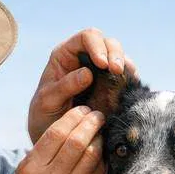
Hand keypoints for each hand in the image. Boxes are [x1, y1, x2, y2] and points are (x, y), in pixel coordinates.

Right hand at [3, 106, 105, 173]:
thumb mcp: (23, 173)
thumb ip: (42, 151)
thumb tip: (67, 125)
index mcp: (33, 169)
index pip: (57, 133)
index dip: (73, 117)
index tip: (81, 110)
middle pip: (78, 141)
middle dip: (91, 122)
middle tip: (97, 114)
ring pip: (92, 155)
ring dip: (99, 138)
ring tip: (100, 130)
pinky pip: (98, 173)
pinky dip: (101, 158)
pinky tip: (101, 151)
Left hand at [27, 28, 135, 144]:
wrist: (53, 136)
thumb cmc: (44, 114)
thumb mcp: (47, 101)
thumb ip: (64, 86)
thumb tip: (88, 74)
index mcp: (66, 54)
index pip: (86, 37)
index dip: (97, 46)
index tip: (102, 64)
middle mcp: (85, 58)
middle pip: (107, 42)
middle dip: (115, 54)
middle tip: (117, 72)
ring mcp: (99, 71)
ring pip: (119, 56)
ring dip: (125, 65)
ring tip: (125, 79)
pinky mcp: (110, 85)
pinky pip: (125, 76)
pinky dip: (130, 79)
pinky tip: (130, 87)